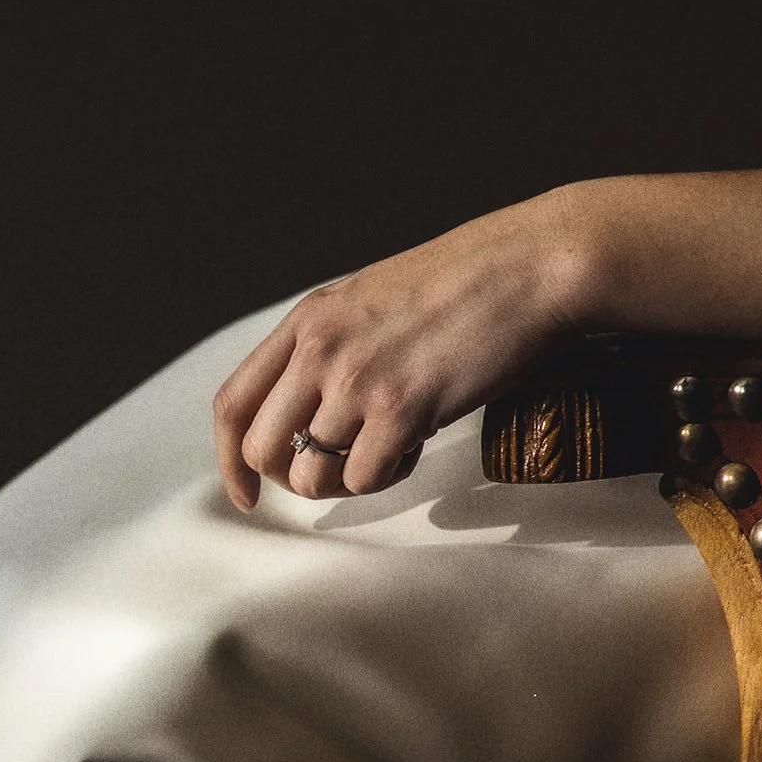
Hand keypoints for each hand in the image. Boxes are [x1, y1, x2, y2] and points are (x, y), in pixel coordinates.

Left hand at [213, 188, 594, 508]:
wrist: (531, 268)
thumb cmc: (464, 285)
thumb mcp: (369, 299)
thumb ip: (328, 346)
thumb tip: (305, 416)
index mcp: (306, 322)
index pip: (233, 404)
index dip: (230, 460)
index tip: (246, 493)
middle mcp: (319, 350)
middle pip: (263, 450)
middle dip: (293, 478)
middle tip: (338, 472)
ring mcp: (357, 379)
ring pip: (311, 474)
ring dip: (345, 479)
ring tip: (387, 449)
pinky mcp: (401, 408)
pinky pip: (363, 479)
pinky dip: (387, 476)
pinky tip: (416, 445)